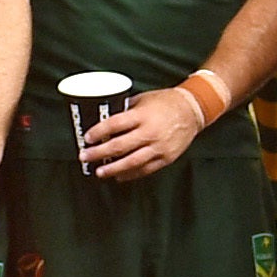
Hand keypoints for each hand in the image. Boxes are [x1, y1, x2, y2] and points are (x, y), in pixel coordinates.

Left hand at [83, 86, 208, 184]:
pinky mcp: (166, 158)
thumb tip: (104, 118)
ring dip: (113, 169)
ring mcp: (159, 147)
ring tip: (99, 172)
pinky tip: (119, 176)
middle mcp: (150, 132)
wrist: (192, 110)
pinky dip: (131, 174)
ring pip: (132, 162)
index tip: (87, 138)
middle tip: (84, 157)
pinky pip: (145, 169)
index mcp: (142, 115)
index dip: (99, 132)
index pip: (115, 124)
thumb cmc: (165, 102)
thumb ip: (125, 110)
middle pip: (119, 146)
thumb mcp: (143, 99)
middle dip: (99, 153)